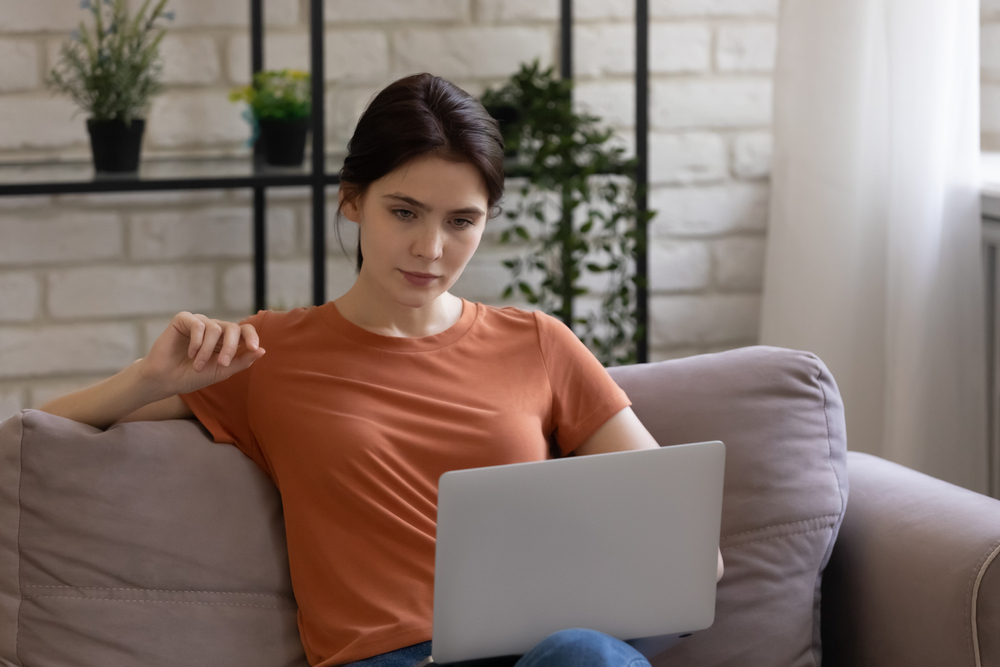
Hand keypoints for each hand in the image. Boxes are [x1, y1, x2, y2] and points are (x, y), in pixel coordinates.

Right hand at [139, 312, 265, 396]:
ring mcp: (199, 322)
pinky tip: (189, 354)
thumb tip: (263, 351)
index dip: (253, 337)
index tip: (255, 348)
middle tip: (222, 364)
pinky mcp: (183, 319)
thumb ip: (242, 361)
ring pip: (214, 328)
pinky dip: (196, 342)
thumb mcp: (221, 371)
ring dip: (207, 351)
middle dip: (230, 347)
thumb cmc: (193, 376)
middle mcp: (215, 328)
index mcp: (226, 340)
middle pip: (233, 328)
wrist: (166, 380)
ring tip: (197, 365)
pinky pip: (197, 324)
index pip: (245, 330)